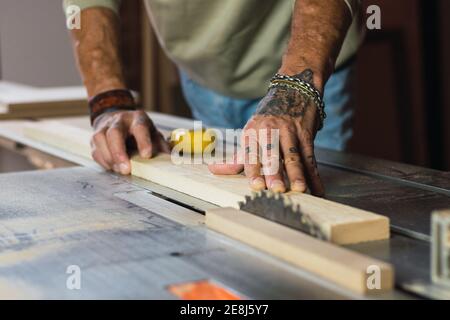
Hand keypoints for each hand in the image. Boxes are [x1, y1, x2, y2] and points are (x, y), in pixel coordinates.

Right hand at [91, 110, 169, 173]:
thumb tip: (172, 161)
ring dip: (109, 158)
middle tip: (126, 169)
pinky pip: (95, 150)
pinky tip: (112, 167)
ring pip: (100, 140)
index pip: (140, 128)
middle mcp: (120, 121)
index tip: (146, 155)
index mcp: (137, 119)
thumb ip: (162, 147)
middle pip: (114, 133)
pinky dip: (103, 161)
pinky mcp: (95, 137)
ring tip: (119, 170)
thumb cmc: (139, 130)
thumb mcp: (154, 134)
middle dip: (119, 152)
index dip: (143, 141)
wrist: (118, 118)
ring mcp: (105, 127)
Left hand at [209, 75, 323, 195]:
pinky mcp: (306, 134)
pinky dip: (315, 175)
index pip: (252, 154)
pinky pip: (310, 157)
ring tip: (300, 189)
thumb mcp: (250, 133)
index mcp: (252, 132)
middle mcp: (270, 131)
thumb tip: (213, 169)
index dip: (254, 170)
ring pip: (293, 155)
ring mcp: (290, 132)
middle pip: (273, 155)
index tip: (256, 186)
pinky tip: (318, 189)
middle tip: (277, 189)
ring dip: (298, 174)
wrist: (293, 90)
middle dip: (275, 172)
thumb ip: (237, 157)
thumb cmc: (267, 118)